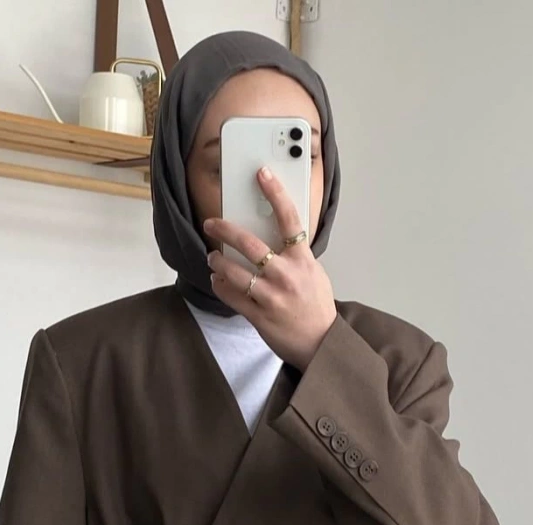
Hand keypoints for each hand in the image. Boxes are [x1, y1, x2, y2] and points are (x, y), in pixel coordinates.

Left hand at [203, 167, 336, 370]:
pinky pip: (232, 296)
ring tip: (212, 258)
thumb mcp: (313, 273)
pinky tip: (218, 281)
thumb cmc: (316, 306)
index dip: (275, 192)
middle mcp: (286, 275)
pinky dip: (220, 286)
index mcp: (302, 260)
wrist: (321, 343)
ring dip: (218, 262)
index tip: (262, 174)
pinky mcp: (259, 315)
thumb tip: (275, 235)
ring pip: (234, 272)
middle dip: (225, 230)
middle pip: (249, 244)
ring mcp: (271, 296)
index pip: (289, 218)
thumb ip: (295, 255)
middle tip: (211, 224)